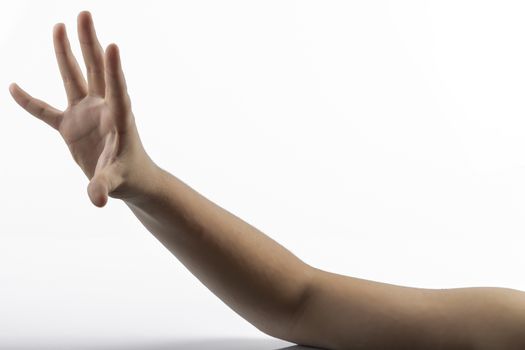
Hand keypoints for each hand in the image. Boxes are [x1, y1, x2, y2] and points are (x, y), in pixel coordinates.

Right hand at [9, 11, 154, 207]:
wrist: (126, 180)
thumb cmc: (129, 177)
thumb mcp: (116, 181)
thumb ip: (104, 185)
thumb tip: (96, 199)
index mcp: (119, 118)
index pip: (117, 89)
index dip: (114, 69)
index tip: (111, 44)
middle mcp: (102, 109)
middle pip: (95, 70)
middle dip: (89, 42)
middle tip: (84, 13)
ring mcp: (85, 114)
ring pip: (74, 78)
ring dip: (66, 52)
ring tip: (60, 24)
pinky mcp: (70, 125)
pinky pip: (45, 111)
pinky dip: (29, 102)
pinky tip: (13, 86)